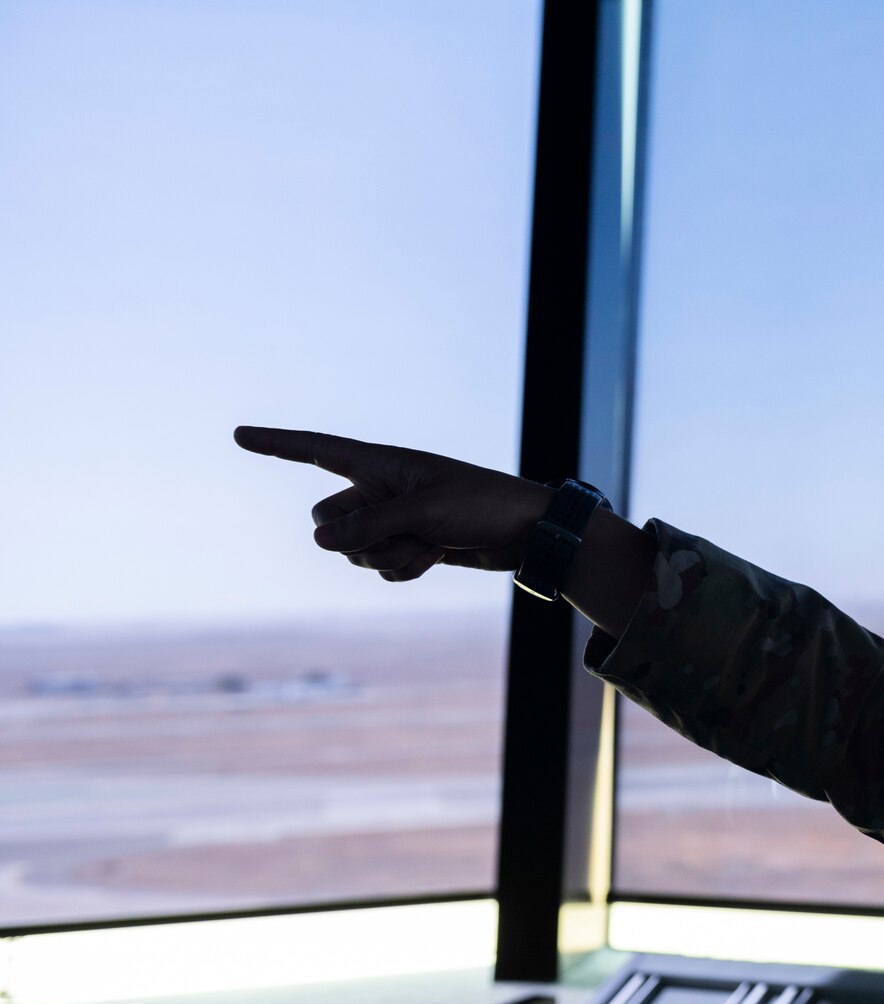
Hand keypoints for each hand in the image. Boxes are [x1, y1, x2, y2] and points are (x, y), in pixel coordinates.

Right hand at [234, 427, 554, 581]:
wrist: (524, 532)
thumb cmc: (479, 505)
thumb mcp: (423, 512)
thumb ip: (368, 524)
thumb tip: (318, 540)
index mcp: (380, 463)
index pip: (317, 451)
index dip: (278, 444)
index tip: (239, 435)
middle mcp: (378, 489)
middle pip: (327, 521)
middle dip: (356, 537)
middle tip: (404, 529)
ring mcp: (391, 519)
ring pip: (353, 551)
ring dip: (389, 555)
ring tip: (432, 541)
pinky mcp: (406, 544)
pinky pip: (381, 567)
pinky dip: (404, 568)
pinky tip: (437, 556)